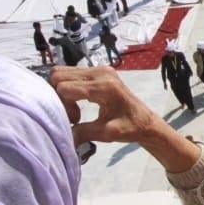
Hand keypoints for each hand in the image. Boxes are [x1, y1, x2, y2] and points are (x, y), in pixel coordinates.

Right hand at [51, 66, 199, 172]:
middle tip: (74, 115)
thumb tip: (61, 135)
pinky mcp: (98, 70)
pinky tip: (79, 102)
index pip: (64, 87)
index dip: (63, 105)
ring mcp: (100, 69)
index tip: (75, 120)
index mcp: (104, 86)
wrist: (145, 121)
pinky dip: (68, 88)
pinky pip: (70, 74)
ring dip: (62, 92)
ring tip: (76, 109)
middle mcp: (101, 72)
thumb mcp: (106, 134)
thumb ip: (82, 133)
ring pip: (61, 73)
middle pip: (58, 76)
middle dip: (59, 97)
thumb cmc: (130, 128)